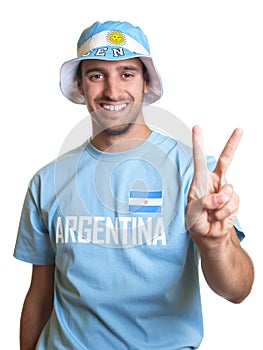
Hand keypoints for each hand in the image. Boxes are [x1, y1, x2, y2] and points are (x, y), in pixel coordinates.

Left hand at [186, 125, 242, 241]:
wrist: (209, 235)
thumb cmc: (196, 222)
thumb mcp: (193, 214)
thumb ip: (203, 203)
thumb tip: (217, 198)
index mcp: (200, 181)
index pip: (199, 160)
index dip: (198, 144)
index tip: (196, 128)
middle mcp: (214, 182)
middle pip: (226, 160)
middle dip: (233, 144)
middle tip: (239, 129)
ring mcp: (225, 191)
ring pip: (228, 192)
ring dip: (218, 207)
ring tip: (210, 214)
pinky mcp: (234, 200)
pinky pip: (233, 203)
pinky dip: (224, 213)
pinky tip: (218, 217)